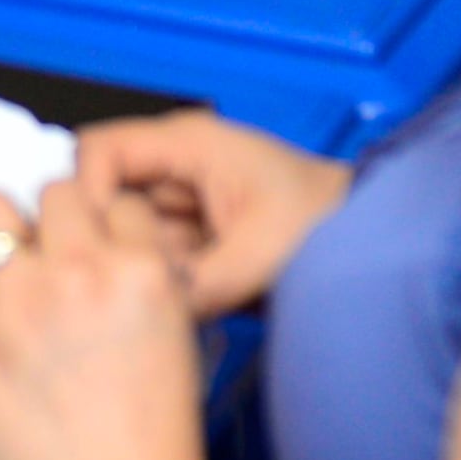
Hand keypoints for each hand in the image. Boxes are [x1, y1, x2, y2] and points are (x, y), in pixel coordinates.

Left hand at [0, 178, 216, 459]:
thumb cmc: (161, 442)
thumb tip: (117, 264)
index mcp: (145, 269)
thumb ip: (149, 288)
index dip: (105, 226)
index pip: (118, 201)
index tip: (94, 253)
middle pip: (56, 192)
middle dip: (51, 222)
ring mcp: (22, 295)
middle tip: (46, 262)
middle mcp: (82, 266)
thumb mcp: (180, 341)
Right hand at [69, 111, 353, 316]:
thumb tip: (145, 316)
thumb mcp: (256, 255)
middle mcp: (176, 167)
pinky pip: (155, 259)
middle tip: (133, 284)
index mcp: (187, 143)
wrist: (373, 247)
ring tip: (173, 295)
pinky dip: (162, 283)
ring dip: (142, 268)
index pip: (97, 151)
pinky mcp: (194, 239)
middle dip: (115, 243)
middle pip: (107, 196)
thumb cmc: (325, 227)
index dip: (87, 195)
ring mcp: (184, 203)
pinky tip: (184, 301)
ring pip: (128, 234)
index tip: (98, 247)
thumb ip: (194, 286)